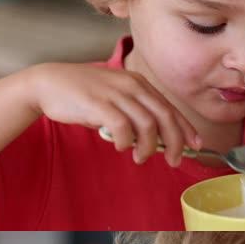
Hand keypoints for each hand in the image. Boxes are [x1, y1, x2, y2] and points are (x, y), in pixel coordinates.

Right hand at [30, 63, 200, 166]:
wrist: (48, 83)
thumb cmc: (84, 95)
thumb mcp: (116, 99)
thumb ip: (135, 115)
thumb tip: (154, 140)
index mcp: (139, 84)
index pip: (170, 108)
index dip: (186, 128)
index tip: (196, 145)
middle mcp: (131, 86)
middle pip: (165, 116)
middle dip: (175, 142)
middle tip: (174, 160)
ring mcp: (115, 93)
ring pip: (147, 124)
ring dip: (148, 146)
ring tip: (140, 158)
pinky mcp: (99, 104)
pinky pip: (123, 127)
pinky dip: (126, 141)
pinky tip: (121, 147)